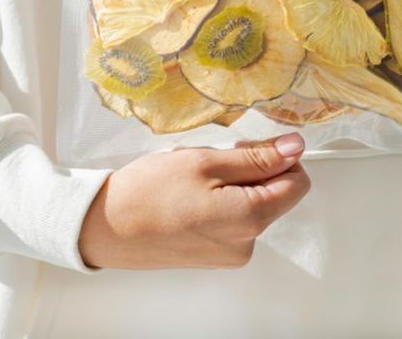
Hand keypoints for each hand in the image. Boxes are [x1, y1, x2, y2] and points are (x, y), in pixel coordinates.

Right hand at [78, 133, 309, 268]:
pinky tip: (189, 194)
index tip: (248, 147)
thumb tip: (296, 148)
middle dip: (251, 169)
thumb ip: (257, 158)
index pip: (297, 182)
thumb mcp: (206, 162)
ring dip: (232, 183)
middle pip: (274, 193)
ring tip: (194, 178)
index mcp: (250, 219)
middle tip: (212, 159)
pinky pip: (233, 219)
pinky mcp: (213, 255)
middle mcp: (246, 244)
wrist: (105, 227)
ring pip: (252, 204)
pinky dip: (219, 200)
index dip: (280, 157)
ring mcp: (229, 253)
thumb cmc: (149, 192)